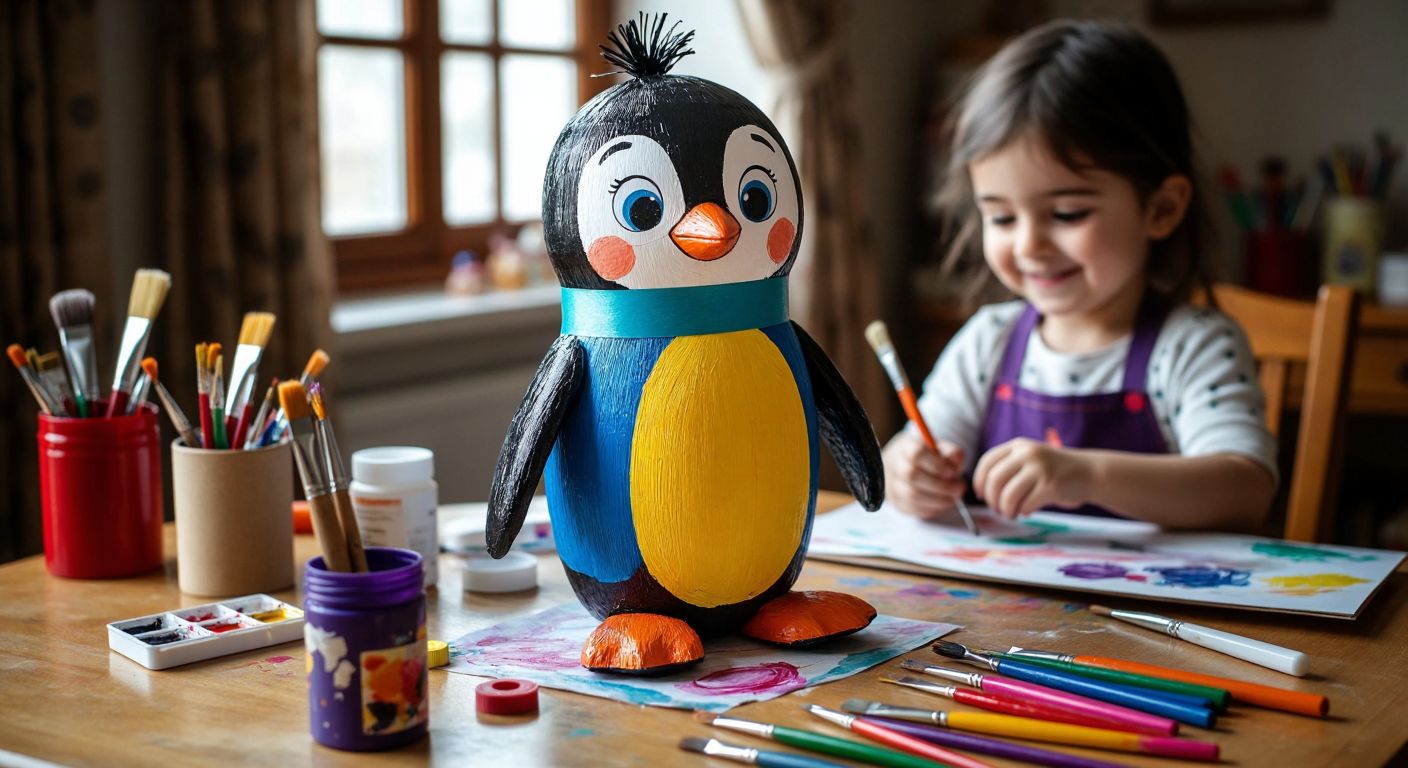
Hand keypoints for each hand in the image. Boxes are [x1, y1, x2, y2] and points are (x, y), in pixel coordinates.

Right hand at [882, 431, 966, 520]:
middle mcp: (894, 464)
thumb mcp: (943, 450)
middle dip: (940, 485)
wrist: (909, 467)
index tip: (953, 473)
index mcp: (906, 447)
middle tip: (959, 489)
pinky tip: (942, 504)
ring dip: (937, 500)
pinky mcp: (896, 501)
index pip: (916, 454)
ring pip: (911, 495)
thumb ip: (952, 454)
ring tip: (953, 498)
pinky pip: (912, 509)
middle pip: (912, 475)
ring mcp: (892, 484)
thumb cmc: (930, 458)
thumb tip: (955, 466)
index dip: (937, 465)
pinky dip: (930, 509)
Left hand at [973, 437, 1093, 518]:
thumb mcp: (1030, 458)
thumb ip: (1009, 468)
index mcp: (1018, 446)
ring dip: (1006, 510)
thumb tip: (983, 491)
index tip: (981, 495)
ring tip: (1011, 514)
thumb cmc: (1054, 470)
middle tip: (997, 510)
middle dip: (992, 499)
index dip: (979, 481)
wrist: (1089, 472)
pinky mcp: (1051, 485)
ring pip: (1008, 495)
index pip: (987, 462)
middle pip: (994, 480)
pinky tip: (1028, 511)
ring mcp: (1040, 468)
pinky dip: (1023, 511)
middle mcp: (1027, 453)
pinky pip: (1026, 504)